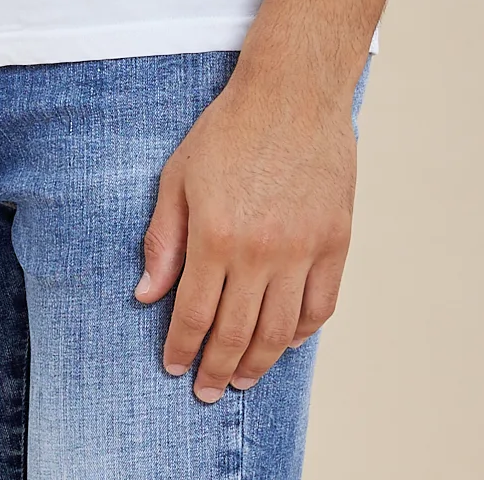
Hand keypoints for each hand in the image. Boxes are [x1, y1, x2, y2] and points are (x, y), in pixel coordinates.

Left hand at [135, 63, 357, 402]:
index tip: (175, 367)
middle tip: (206, 391)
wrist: (293, 93)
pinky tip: (284, 342)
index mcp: (216, 235)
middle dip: (216, 370)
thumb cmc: (229, 129)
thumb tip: (147, 295)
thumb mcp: (179, 177)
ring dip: (258, 363)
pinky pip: (320, 306)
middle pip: (236, 333)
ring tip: (242, 378)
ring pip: (280, 331)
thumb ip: (163, 240)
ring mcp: (303, 250)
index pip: (195, 314)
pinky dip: (302, 333)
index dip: (183, 348)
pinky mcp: (335, 242)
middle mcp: (261, 251)